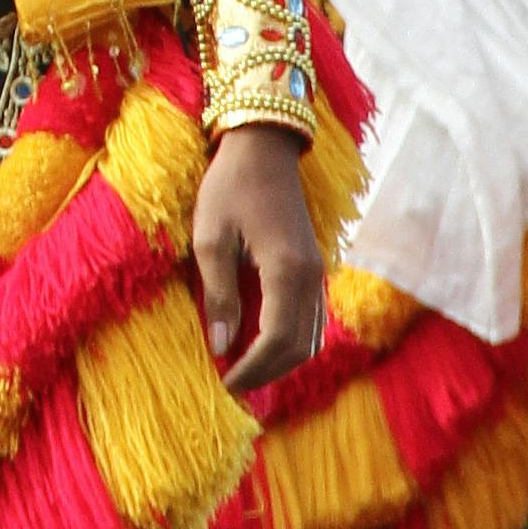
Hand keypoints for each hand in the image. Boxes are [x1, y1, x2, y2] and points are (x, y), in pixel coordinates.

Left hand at [194, 122, 325, 394]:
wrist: (263, 145)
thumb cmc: (229, 186)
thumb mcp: (210, 238)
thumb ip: (219, 295)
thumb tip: (222, 347)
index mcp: (287, 270)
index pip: (278, 341)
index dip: (253, 369)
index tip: (225, 383)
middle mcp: (311, 277)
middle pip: (301, 347)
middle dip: (267, 372)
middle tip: (232, 382)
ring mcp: (318, 272)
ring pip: (312, 336)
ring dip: (281, 360)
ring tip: (244, 368)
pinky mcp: (314, 266)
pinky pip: (311, 318)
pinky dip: (291, 340)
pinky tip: (261, 341)